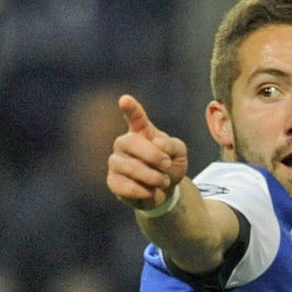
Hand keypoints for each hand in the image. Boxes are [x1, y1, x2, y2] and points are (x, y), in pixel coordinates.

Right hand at [108, 94, 187, 213]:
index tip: (125, 100)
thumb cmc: (169, 167)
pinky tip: (150, 191)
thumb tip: (156, 142)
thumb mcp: (179, 153)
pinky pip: (126, 186)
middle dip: (153, 156)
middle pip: (131, 143)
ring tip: (163, 181)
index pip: (135, 116)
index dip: (130, 108)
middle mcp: (124, 143)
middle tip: (167, 165)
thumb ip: (171, 145)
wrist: (164, 191)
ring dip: (153, 177)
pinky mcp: (113, 181)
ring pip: (130, 167)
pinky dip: (144, 191)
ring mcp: (116, 161)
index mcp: (141, 131)